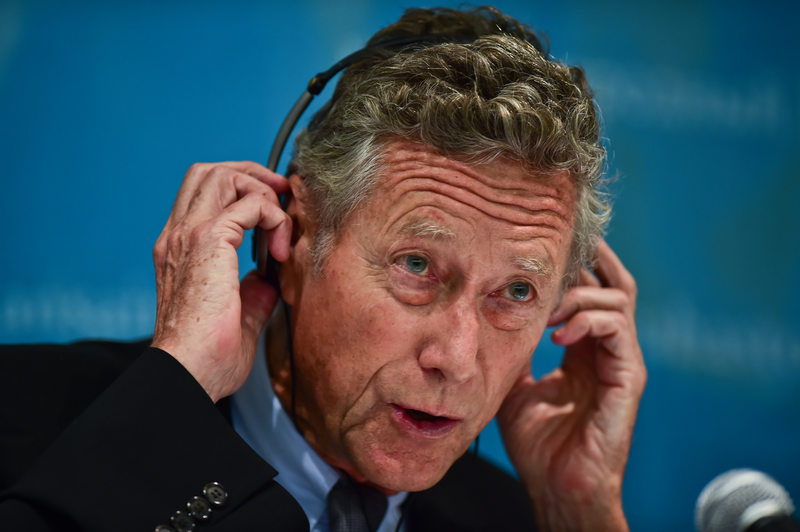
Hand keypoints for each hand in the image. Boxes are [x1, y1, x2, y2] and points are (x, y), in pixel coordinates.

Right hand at [151, 161, 290, 401]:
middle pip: (210, 172)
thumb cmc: (207, 355)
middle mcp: (177, 235)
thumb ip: (253, 289)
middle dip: (252, 175)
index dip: (241, 189)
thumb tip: (273, 278)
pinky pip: (249, 204)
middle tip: (281, 196)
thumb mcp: (238, 313)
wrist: (188, 373)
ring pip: (224, 176)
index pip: (202, 193)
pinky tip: (280, 249)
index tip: (272, 209)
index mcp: (178, 249)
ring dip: (262, 192)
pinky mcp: (208, 241)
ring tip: (282, 224)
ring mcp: (189, 235)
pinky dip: (273, 216)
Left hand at [497, 240, 645, 530]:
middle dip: (589, 258)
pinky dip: (587, 319)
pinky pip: (617, 328)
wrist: (557, 487)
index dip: (573, 265)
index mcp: (584, 349)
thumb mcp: (515, 385)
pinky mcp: (628, 377)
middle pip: (612, 283)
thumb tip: (491, 320)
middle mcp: (607, 350)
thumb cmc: (538, 444)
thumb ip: (514, 351)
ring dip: (577, 294)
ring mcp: (622, 361)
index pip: (589, 292)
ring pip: (616, 298)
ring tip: (543, 310)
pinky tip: (557, 334)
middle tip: (556, 244)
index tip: (542, 247)